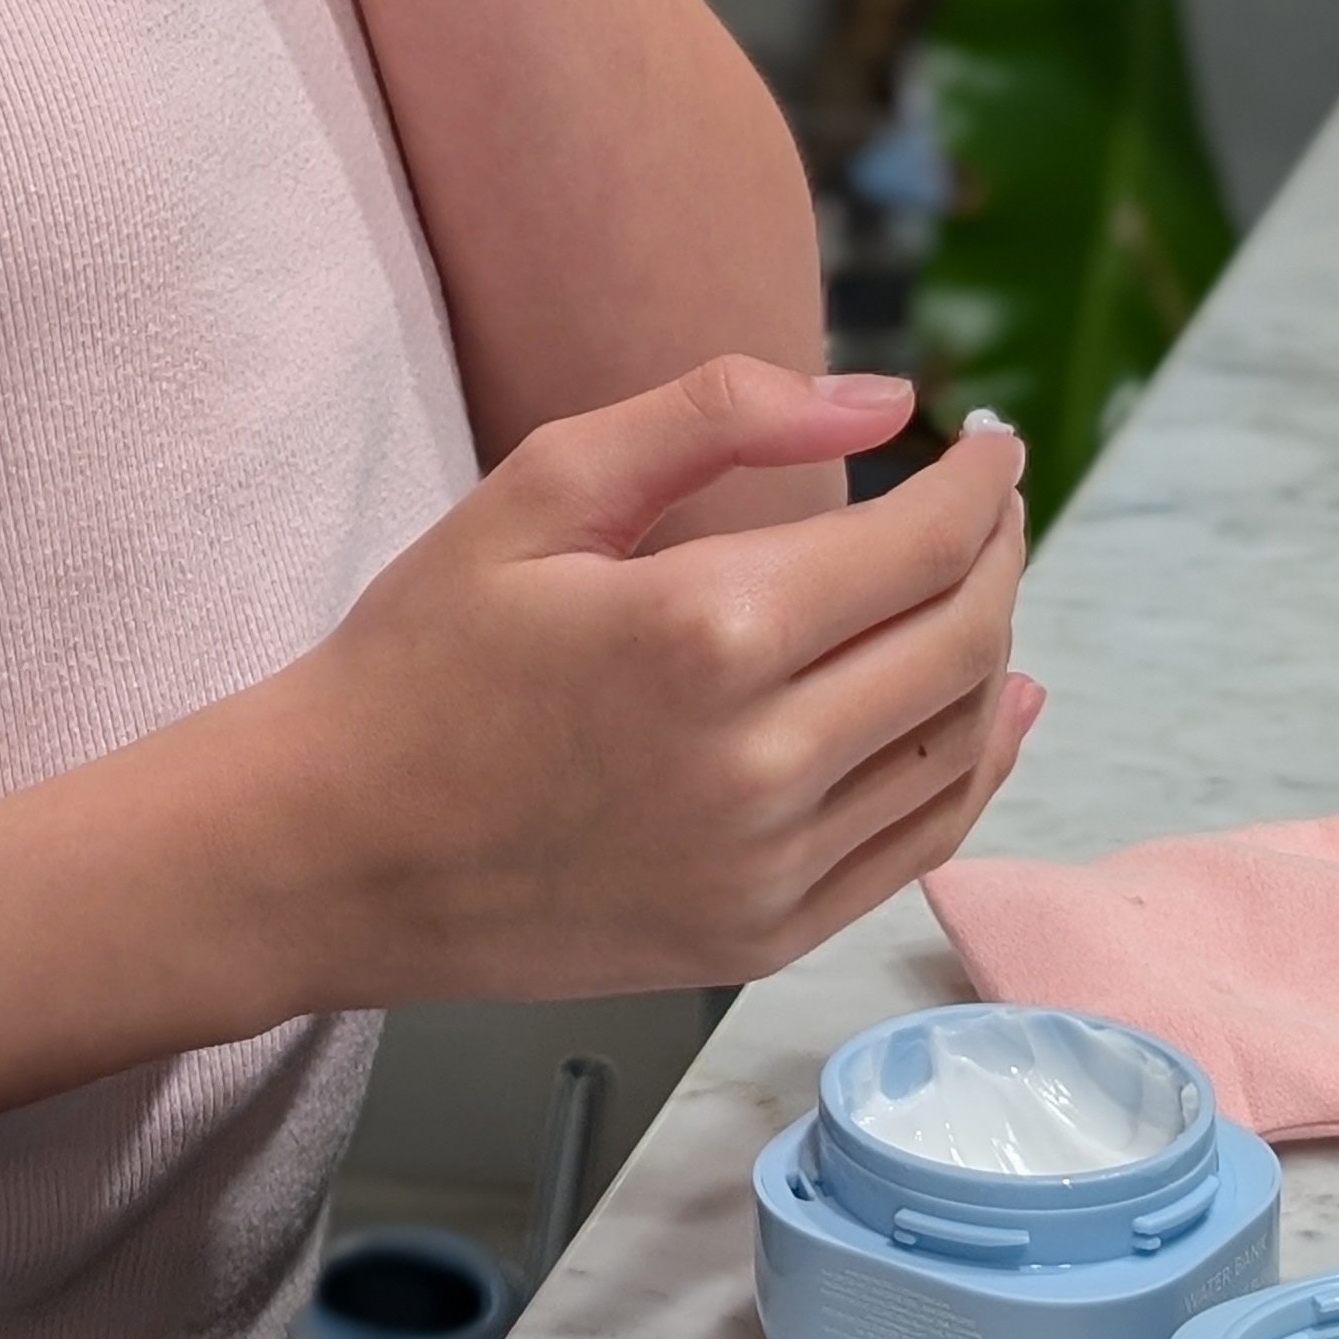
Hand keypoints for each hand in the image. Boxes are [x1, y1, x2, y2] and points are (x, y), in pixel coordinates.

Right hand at [233, 360, 1037, 1009]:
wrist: (340, 844)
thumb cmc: (427, 649)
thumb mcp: (544, 485)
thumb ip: (717, 415)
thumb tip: (884, 400)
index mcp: (709, 630)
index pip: (920, 548)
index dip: (980, 487)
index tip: (994, 444)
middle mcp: (763, 761)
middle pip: (962, 642)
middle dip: (998, 554)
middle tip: (993, 501)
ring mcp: (770, 867)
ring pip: (957, 746)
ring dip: (995, 653)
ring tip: (983, 586)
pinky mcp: (762, 937)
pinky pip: (916, 845)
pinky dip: (974, 768)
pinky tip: (988, 711)